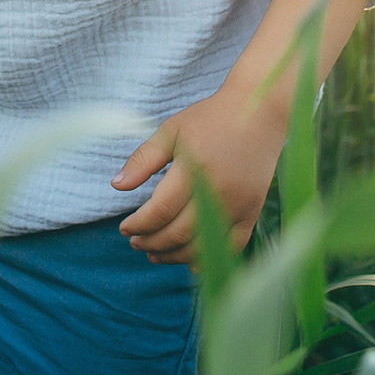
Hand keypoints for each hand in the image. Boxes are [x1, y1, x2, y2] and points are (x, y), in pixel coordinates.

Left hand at [111, 89, 285, 264]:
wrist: (258, 111)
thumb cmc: (209, 119)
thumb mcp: (171, 131)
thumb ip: (143, 160)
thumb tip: (116, 186)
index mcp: (193, 169)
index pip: (160, 210)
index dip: (138, 224)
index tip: (124, 228)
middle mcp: (218, 191)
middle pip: (178, 233)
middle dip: (151, 243)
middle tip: (135, 243)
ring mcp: (238, 205)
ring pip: (202, 245)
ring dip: (173, 255)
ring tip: (154, 254)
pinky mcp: (253, 211)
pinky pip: (232, 245)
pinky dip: (211, 258)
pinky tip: (189, 263)